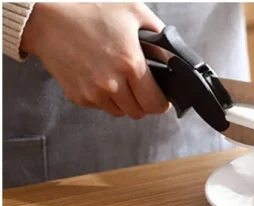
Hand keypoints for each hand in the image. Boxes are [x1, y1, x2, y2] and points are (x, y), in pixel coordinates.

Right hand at [21, 2, 168, 118]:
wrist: (48, 22)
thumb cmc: (89, 14)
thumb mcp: (132, 12)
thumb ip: (159, 33)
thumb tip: (175, 53)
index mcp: (130, 64)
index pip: (156, 104)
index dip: (161, 103)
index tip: (160, 97)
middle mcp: (113, 83)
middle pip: (140, 112)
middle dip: (143, 102)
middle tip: (140, 88)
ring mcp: (95, 93)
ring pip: (121, 112)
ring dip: (124, 101)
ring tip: (118, 79)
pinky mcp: (80, 98)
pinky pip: (102, 107)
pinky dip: (105, 98)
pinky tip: (99, 77)